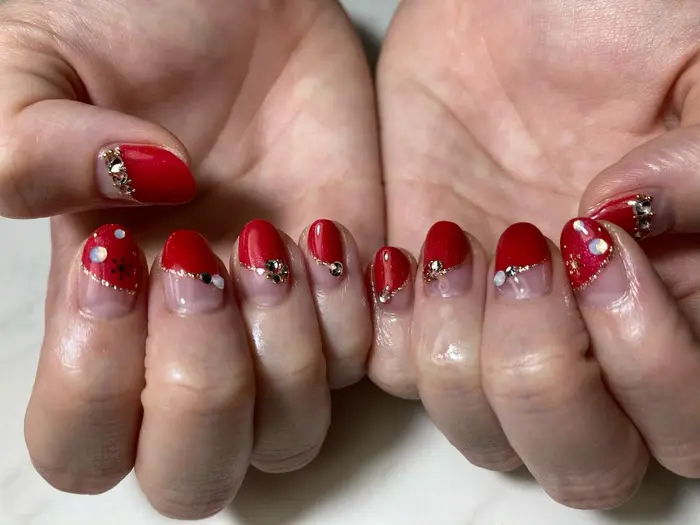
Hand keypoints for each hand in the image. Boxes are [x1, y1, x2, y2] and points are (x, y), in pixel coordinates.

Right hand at [1, 0, 381, 518]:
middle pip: (195, 473)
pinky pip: (364, 359)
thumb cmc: (127, 22)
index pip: (83, 442)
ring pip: (290, 433)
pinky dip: (354, 309)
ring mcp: (276, 319)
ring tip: (273, 236)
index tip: (120, 258)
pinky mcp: (348, 286)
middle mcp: (190, 333)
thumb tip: (134, 202)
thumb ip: (22, 149)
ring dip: (286, 352)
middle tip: (200, 269)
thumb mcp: (31, 65)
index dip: (95, 389)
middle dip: (203, 392)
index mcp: (101, 307)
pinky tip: (327, 226)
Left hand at [373, 0, 699, 508]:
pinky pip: (396, 369)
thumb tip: (623, 230)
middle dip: (544, 381)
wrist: (513, 2)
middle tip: (526, 258)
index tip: (600, 243)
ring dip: (459, 357)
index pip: (682, 424)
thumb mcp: (699, 68)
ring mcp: (498, 322)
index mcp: (681, 304)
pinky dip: (394, 326)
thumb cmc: (617, 20)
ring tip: (453, 244)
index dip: (647, 363)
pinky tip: (409, 252)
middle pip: (579, 461)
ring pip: (478, 429)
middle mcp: (590, 337)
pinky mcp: (422, 295)